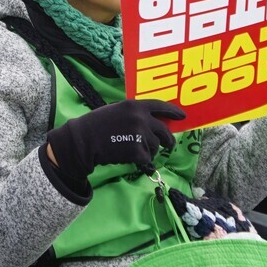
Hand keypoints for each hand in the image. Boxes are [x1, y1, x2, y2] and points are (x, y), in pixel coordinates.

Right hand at [45, 100, 183, 183]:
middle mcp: (141, 118)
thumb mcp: (116, 110)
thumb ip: (134, 113)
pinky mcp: (138, 151)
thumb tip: (152, 122)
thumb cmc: (96, 125)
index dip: (173, 111)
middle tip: (168, 144)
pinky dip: (140, 161)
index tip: (182, 116)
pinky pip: (146, 158)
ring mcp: (141, 135)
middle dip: (168, 139)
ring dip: (150, 150)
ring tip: (136, 151)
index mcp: (135, 105)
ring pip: (155, 146)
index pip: (161, 106)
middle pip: (164, 131)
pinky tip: (129, 157)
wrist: (84, 140)